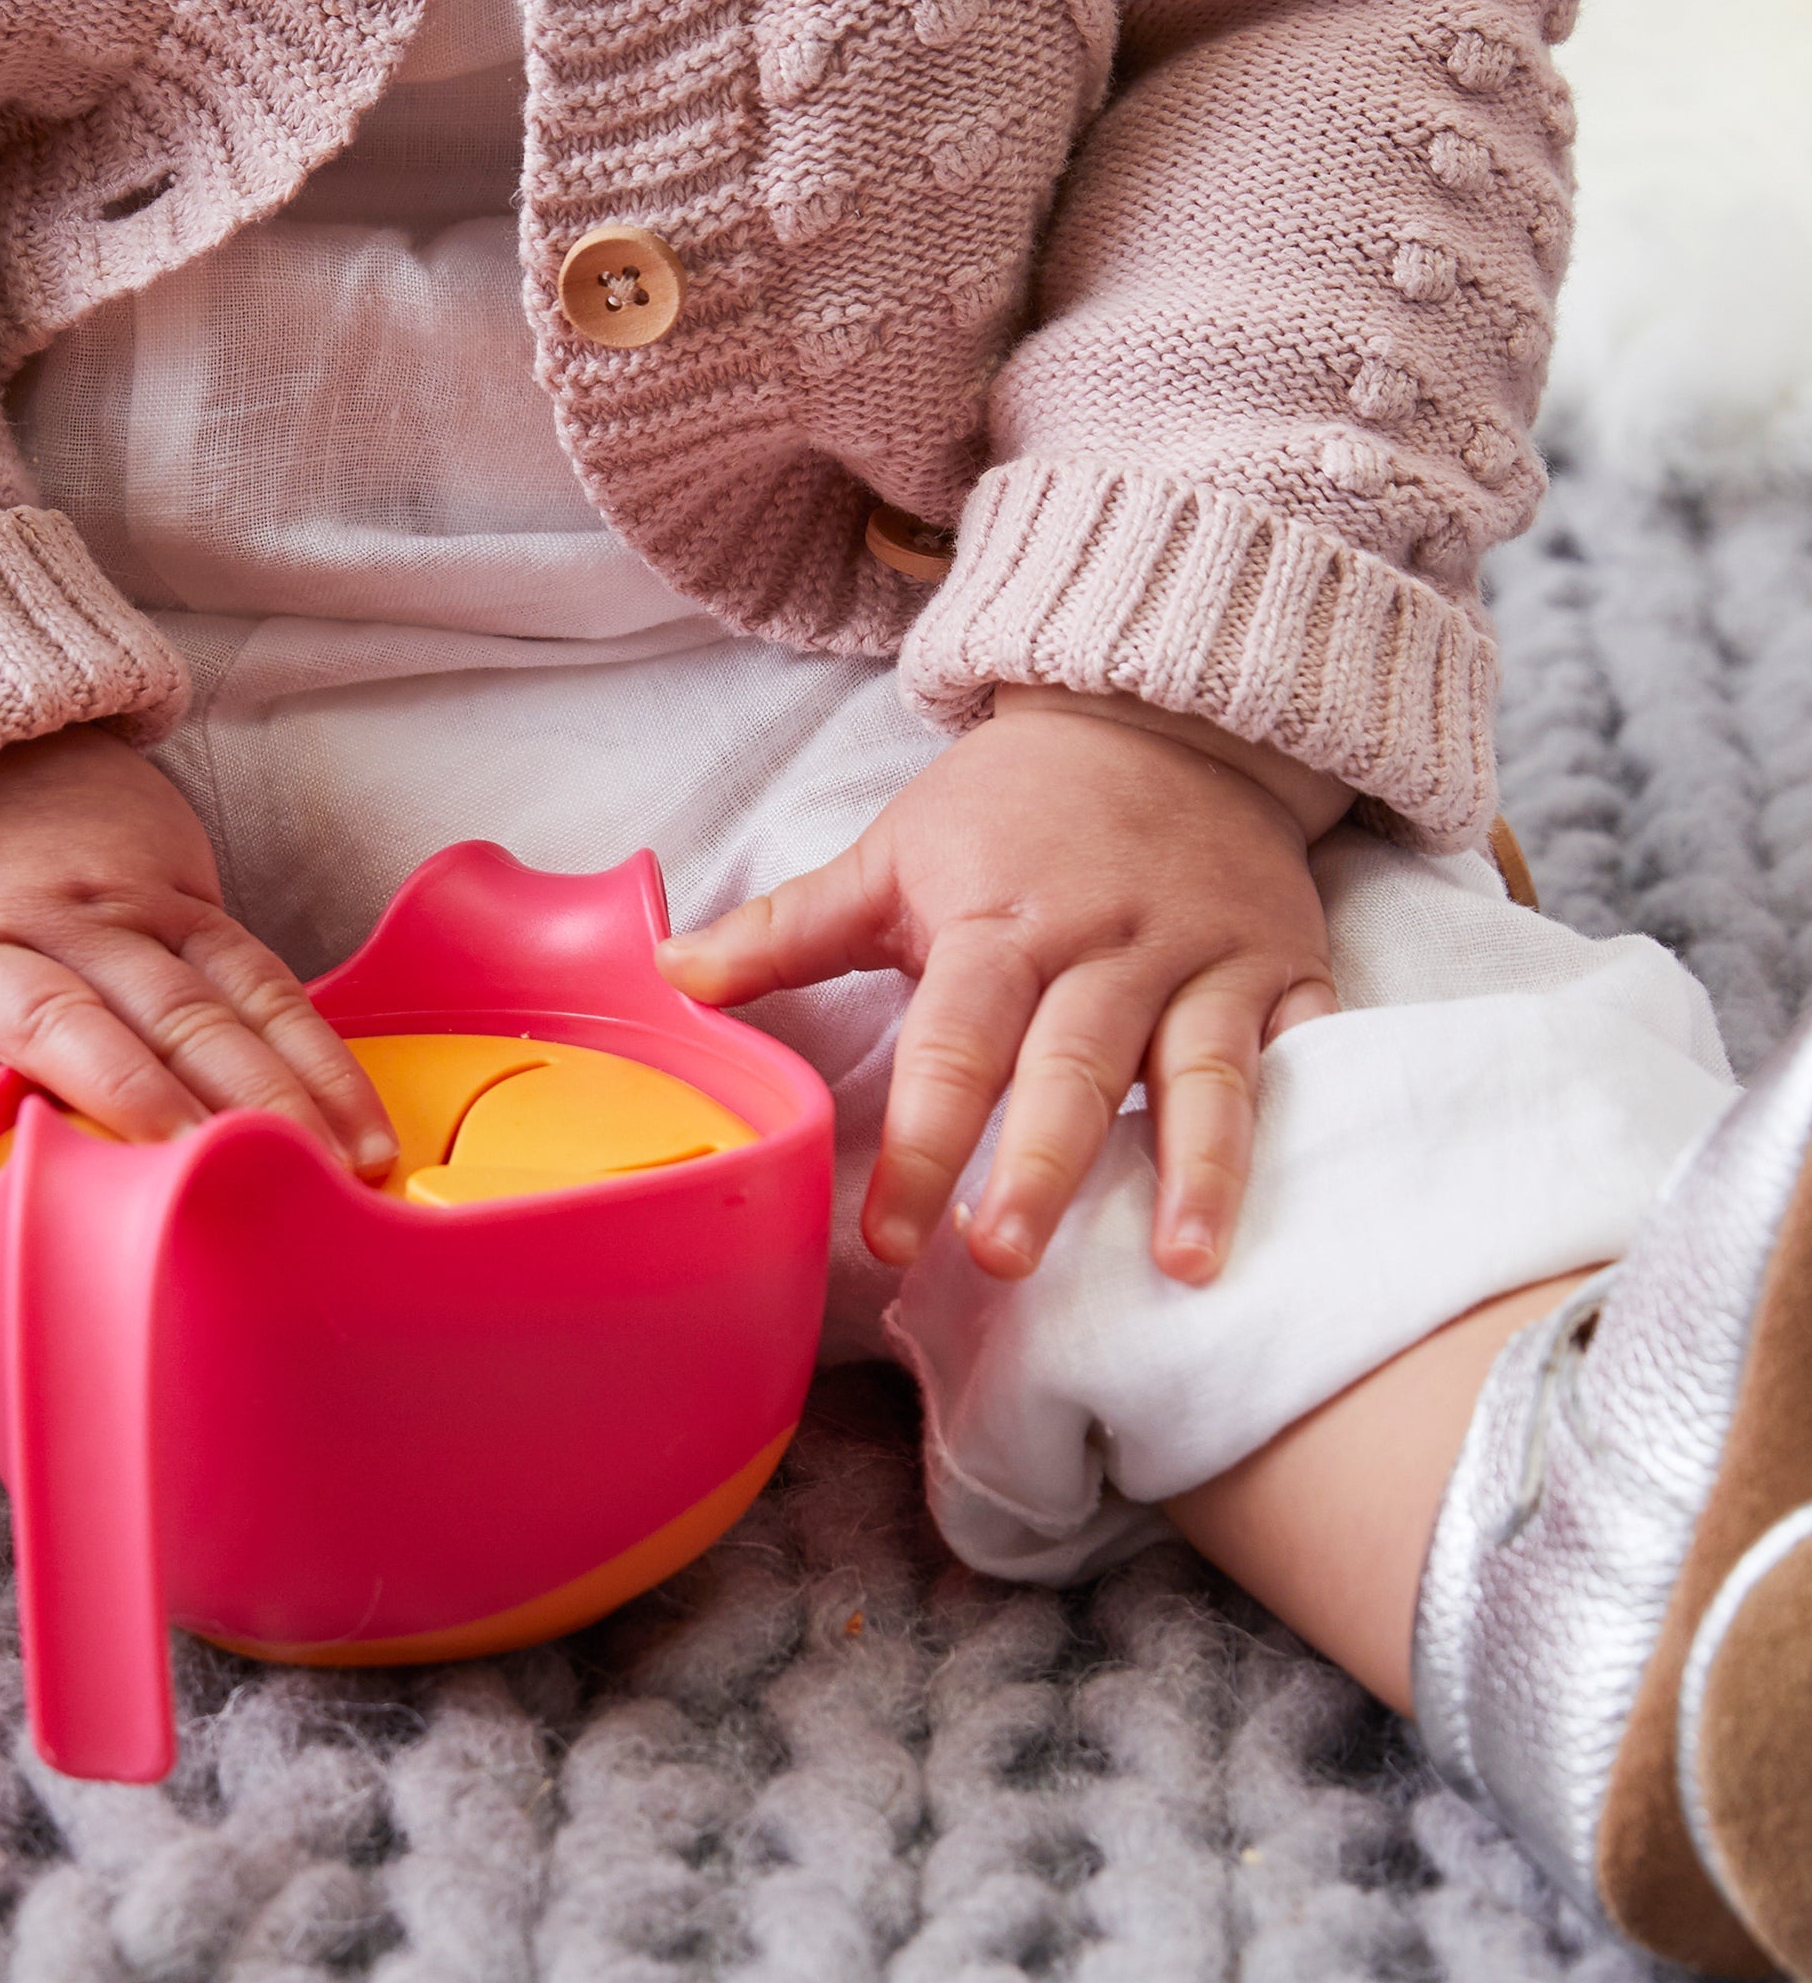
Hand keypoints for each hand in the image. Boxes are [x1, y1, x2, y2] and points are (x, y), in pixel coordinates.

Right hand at [0, 728, 394, 1192]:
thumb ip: (195, 965)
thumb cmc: (43, 834)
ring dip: (118, 1093)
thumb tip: (287, 1084)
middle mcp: (75, 922)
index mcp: (155, 903)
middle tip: (299, 1175)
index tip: (363, 1150)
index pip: (255, 991)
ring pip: (56, 1023)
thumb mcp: (148, 869)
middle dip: (245, 1098)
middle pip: (177, 1015)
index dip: (314, 1071)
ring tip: (169, 1168)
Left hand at [656, 689, 1347, 1283]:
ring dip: (1197, 1172)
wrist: (1165, 715)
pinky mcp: (1289, 969)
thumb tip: (671, 978)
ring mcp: (1208, 959)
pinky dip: (1310, 1125)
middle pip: (1070, 1068)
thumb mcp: (890, 851)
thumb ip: (787, 929)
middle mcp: (1108, 945)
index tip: (884, 1235)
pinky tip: (1304, 1205)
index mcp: (999, 922)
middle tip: (1001, 1257)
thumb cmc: (1010, 806)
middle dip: (1038, 1166)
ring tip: (1187, 1267)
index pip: (952, 1043)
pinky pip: (1311, 1052)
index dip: (918, 1141)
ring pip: (1202, 1076)